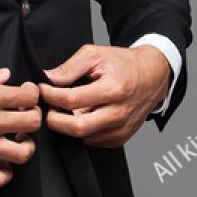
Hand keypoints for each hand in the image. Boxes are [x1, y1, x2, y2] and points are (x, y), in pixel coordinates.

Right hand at [0, 50, 41, 187]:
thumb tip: (3, 76)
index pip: (29, 96)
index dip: (32, 94)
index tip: (26, 95)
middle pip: (33, 123)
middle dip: (33, 118)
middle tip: (24, 117)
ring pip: (23, 153)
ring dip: (26, 147)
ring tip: (18, 141)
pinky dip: (5, 173)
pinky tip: (0, 162)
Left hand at [38, 44, 170, 148]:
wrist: (153, 76)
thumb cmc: (125, 64)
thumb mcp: (96, 55)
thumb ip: (69, 67)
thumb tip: (48, 79)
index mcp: (113, 89)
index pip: (72, 99)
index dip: (51, 95)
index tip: (43, 90)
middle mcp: (119, 113)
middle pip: (77, 127)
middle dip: (54, 119)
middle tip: (49, 107)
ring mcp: (120, 129)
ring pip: (83, 137)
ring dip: (68, 126)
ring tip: (65, 110)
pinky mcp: (120, 138)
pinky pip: (92, 141)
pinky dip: (82, 131)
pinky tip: (82, 116)